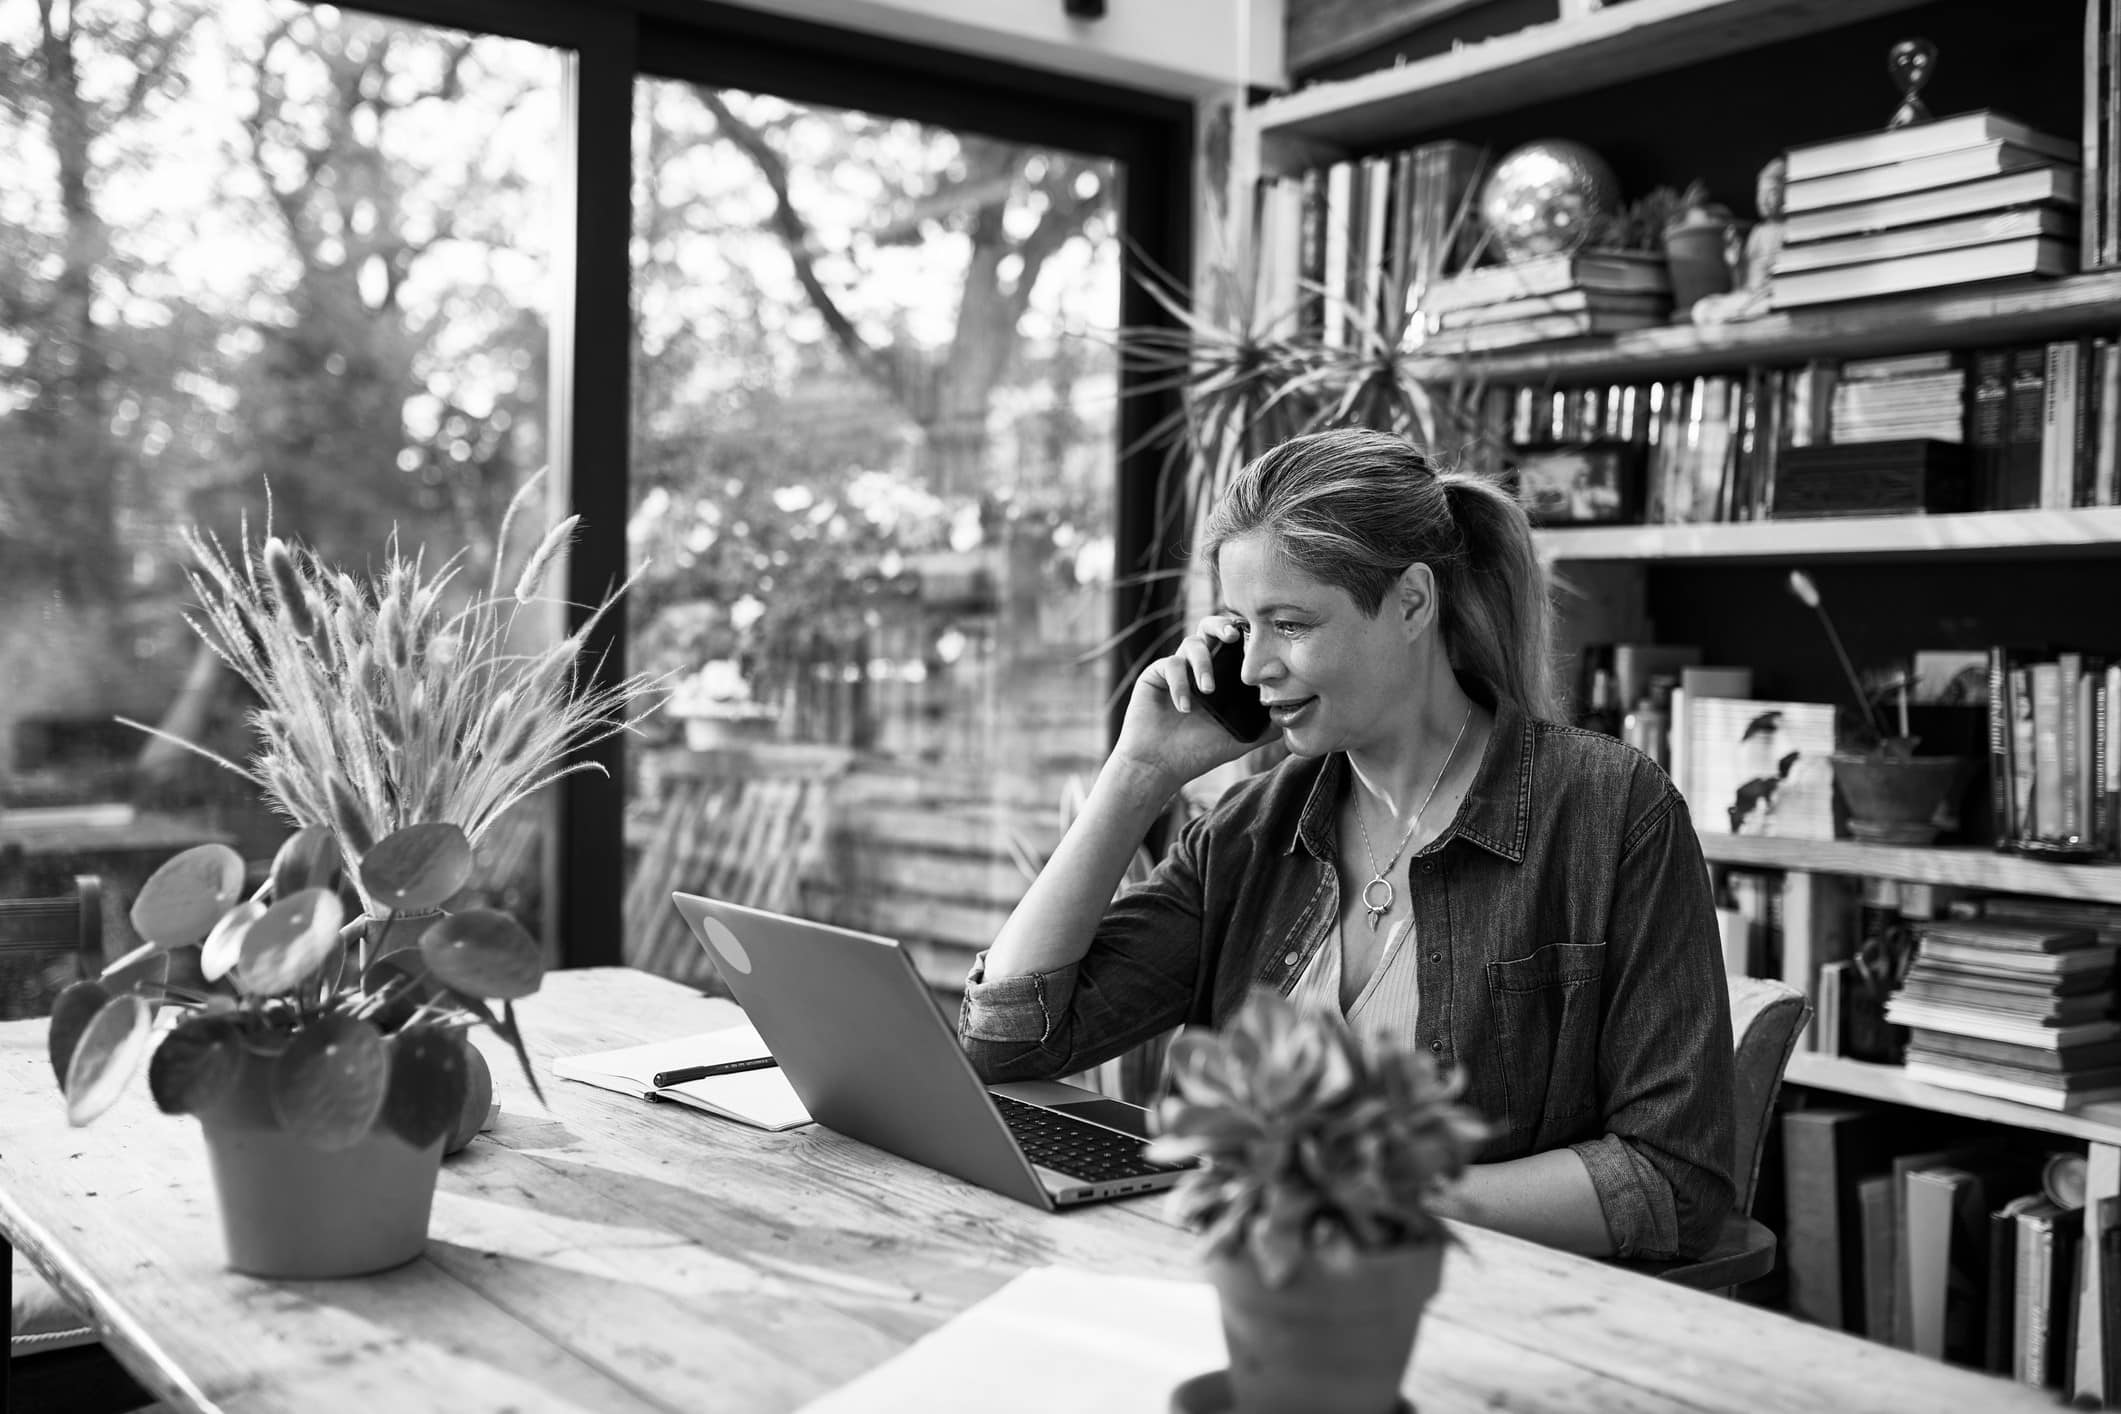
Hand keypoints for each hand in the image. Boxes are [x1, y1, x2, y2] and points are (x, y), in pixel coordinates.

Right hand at [1109, 615, 1261, 789]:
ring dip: (1203, 663)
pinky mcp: (1155, 675)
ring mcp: (1176, 669)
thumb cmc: (1198, 752)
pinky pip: (1170, 665)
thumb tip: (1297, 713)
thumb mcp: (1241, 738)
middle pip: (1209, 628)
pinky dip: (1180, 684)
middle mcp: (1198, 666)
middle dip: (1222, 626)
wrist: (1160, 766)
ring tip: (1209, 690)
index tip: (1258, 640)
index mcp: (1219, 675)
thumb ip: (1266, 725)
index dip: (1245, 635)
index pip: (1233, 644)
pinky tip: (1186, 707)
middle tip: (1234, 636)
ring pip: (1191, 644)